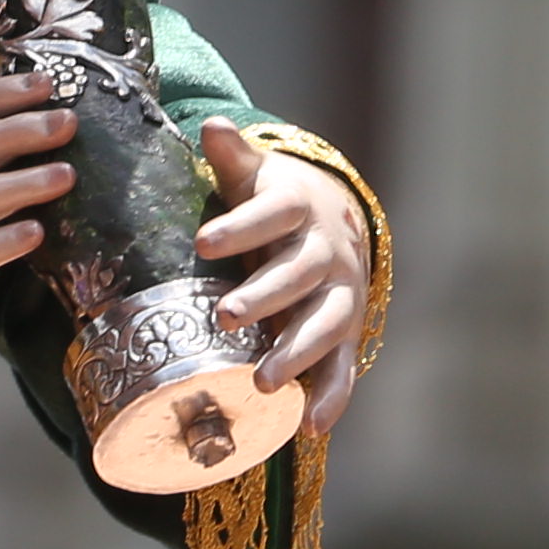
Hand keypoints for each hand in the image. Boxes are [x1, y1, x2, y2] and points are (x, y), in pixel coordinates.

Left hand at [199, 121, 372, 433]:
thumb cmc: (274, 202)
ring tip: (263, 380)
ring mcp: (341, 295)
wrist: (332, 223)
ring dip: (299, 352)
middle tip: (225, 317)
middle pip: (299, 274)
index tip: (201, 243)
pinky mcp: (347, 333)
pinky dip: (331, 396)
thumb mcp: (254, 176)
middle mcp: (326, 252)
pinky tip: (308, 425)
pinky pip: (344, 368)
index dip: (239, 227)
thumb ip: (232, 156)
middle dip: (264, 298)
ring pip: (326, 324)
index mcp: (297, 209)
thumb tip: (210, 123)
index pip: (272, 213)